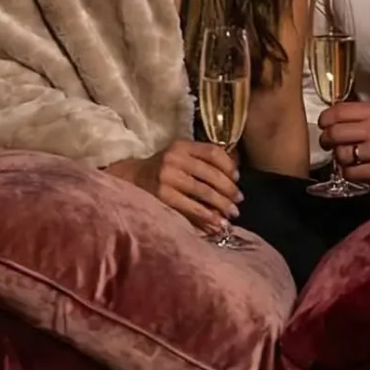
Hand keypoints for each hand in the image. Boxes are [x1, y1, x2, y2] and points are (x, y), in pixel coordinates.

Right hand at [107, 141, 241, 232]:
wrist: (130, 179)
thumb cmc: (162, 169)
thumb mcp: (179, 156)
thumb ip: (202, 160)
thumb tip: (235, 176)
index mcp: (181, 146)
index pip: (213, 152)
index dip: (229, 166)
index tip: (237, 178)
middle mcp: (174, 159)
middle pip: (211, 174)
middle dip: (228, 190)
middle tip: (239, 201)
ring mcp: (167, 178)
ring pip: (203, 192)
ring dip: (221, 206)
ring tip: (231, 215)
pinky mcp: (162, 197)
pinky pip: (190, 208)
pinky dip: (207, 217)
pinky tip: (216, 223)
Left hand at [317, 103, 369, 186]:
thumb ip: (363, 114)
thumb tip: (335, 118)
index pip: (338, 112)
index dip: (325, 119)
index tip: (323, 124)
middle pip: (335, 133)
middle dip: (326, 140)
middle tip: (328, 143)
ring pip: (341, 155)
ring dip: (339, 157)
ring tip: (345, 156)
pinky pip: (351, 173)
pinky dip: (348, 172)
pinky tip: (355, 169)